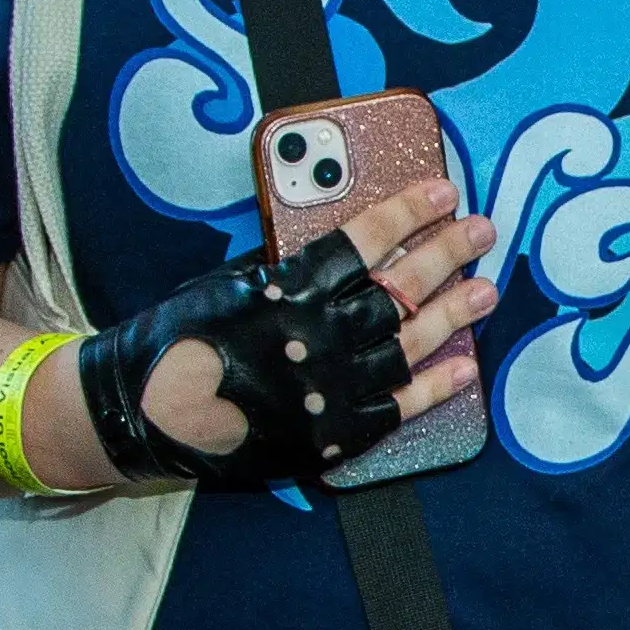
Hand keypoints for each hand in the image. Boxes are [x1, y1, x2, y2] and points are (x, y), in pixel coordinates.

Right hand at [95, 177, 500, 479]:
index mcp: (289, 291)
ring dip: (454, 314)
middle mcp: (317, 338)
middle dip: (447, 254)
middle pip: (400, 289)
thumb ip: (287, 270)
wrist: (144, 415)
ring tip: (485, 291)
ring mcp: (329, 389)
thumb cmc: (178, 340)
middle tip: (481, 233)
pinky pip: (398, 407)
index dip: (408, 214)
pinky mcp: (332, 435)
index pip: (364, 242)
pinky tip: (464, 368)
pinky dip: (435, 387)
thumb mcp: (228, 284)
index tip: (441, 194)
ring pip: (410, 344)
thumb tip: (349, 254)